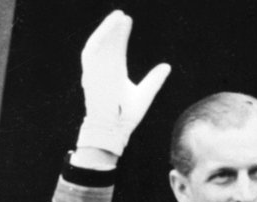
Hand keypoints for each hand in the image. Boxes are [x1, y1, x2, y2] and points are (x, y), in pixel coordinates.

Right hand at [76, 10, 171, 155]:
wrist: (113, 130)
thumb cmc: (126, 117)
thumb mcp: (144, 95)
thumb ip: (154, 80)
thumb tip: (167, 66)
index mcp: (114, 75)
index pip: (116, 49)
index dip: (121, 35)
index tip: (128, 21)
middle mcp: (104, 72)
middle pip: (108, 44)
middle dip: (114, 29)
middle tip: (123, 15)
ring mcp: (96, 74)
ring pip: (98, 45)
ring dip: (106, 30)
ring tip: (117, 17)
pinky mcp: (90, 77)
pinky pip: (91, 54)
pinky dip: (97, 40)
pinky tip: (107, 29)